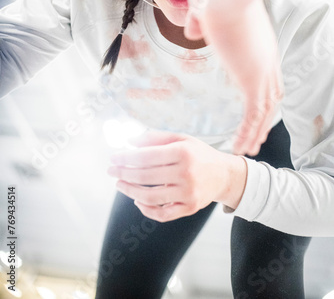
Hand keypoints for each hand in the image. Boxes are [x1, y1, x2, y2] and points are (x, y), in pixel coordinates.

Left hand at [108, 130, 246, 221]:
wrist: (224, 174)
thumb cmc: (198, 154)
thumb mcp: (181, 139)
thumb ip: (155, 137)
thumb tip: (129, 141)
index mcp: (183, 152)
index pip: (146, 156)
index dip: (126, 157)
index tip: (113, 157)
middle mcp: (186, 173)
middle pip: (145, 176)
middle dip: (123, 173)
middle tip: (112, 170)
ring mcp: (188, 193)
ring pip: (150, 197)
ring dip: (130, 191)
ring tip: (120, 184)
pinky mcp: (190, 208)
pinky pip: (162, 214)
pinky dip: (146, 209)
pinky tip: (137, 200)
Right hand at [185, 0, 282, 156]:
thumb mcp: (203, 6)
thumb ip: (199, 21)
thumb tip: (193, 32)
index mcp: (259, 42)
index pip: (268, 74)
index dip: (264, 92)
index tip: (257, 106)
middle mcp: (266, 58)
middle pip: (272, 95)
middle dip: (264, 117)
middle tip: (257, 135)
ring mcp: (262, 70)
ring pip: (265, 111)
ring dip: (257, 132)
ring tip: (247, 150)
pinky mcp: (252, 79)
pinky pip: (253, 116)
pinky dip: (247, 134)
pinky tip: (240, 148)